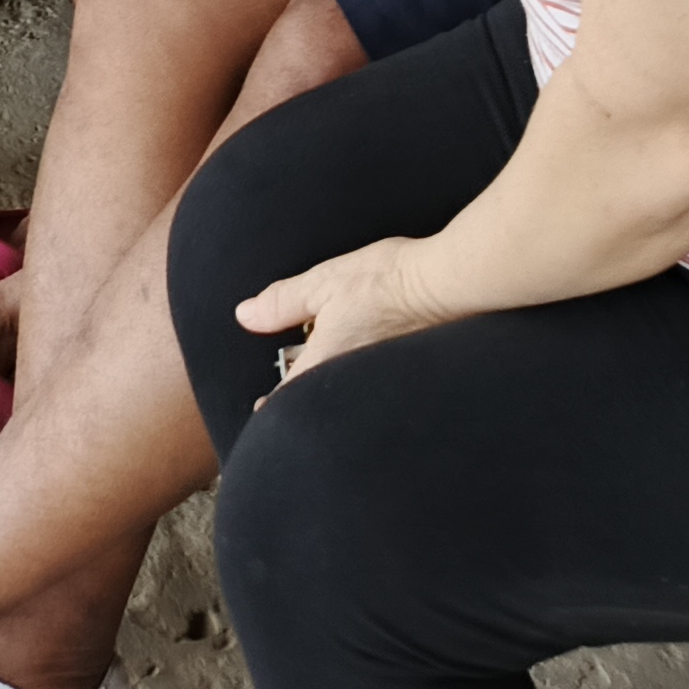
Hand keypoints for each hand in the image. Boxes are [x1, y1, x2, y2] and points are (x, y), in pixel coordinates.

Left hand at [238, 235, 451, 394]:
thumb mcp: (323, 282)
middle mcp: (350, 380)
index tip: (261, 408)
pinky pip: (371, 384)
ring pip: (345, 392)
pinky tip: (368, 356)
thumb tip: (245, 315)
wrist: (443, 284)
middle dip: (306, 394)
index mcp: (325, 360)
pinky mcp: (403, 374)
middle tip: (298, 382)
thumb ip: (283, 302)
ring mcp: (378, 380)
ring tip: (334, 366)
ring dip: (335, 384)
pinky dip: (361, 376)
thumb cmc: (385, 280)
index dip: (271, 405)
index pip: (288, 397)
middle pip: (318, 399)